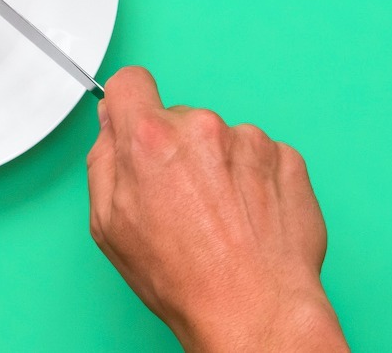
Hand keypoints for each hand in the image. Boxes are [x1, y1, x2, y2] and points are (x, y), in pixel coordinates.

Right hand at [87, 67, 347, 351]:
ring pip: (221, 139)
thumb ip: (104, 163)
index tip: (134, 123)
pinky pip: (260, 156)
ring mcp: (250, 140)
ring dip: (218, 167)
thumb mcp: (109, 226)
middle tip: (181, 202)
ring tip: (220, 219)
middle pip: (178, 118)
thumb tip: (112, 130)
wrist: (255, 308)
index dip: (128, 105)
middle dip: (176, 150)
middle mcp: (202, 128)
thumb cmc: (183, 278)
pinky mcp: (287, 158)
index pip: (130, 83)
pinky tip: (248, 219)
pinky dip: (253, 181)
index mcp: (150, 140)